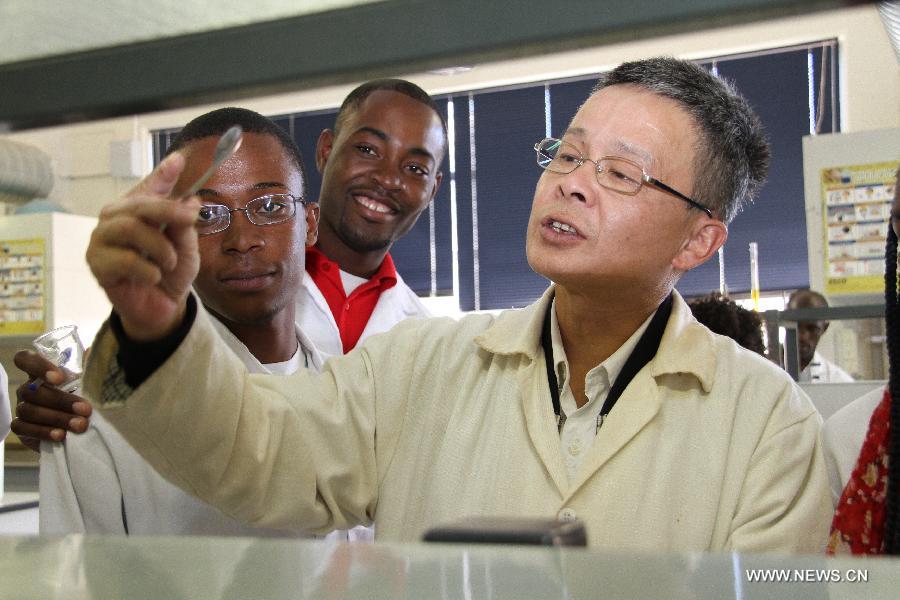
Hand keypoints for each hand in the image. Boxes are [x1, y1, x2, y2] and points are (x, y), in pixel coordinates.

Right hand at [11, 350, 92, 450]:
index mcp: (40, 373)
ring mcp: (21, 408)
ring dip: (57, 418)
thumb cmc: (80, 399)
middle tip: (85, 409)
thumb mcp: (85, 383)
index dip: (38, 365)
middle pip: (33, 390)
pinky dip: (43, 432)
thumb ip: (86, 368)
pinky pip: (23, 428)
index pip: (25, 359)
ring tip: (80, 425)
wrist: (76, 429)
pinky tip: (60, 435)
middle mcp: (27, 388)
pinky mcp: (21, 428)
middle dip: (61, 401)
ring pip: (29, 410)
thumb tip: (91, 351)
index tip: (59, 378)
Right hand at [86, 152, 200, 340]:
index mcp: (137, 211)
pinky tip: (153, 277)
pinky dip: (147, 269)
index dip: (162, 173)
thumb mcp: (187, 249)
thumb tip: (192, 200)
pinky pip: (124, 259)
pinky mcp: (96, 264)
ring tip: (170, 263)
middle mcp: (115, 219)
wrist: (162, 307)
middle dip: (168, 210)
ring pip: (130, 229)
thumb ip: (185, 226)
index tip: (180, 159)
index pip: (149, 188)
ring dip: (159, 247)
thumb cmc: (171, 273)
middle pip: (138, 205)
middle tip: (191, 217)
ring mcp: (102, 240)